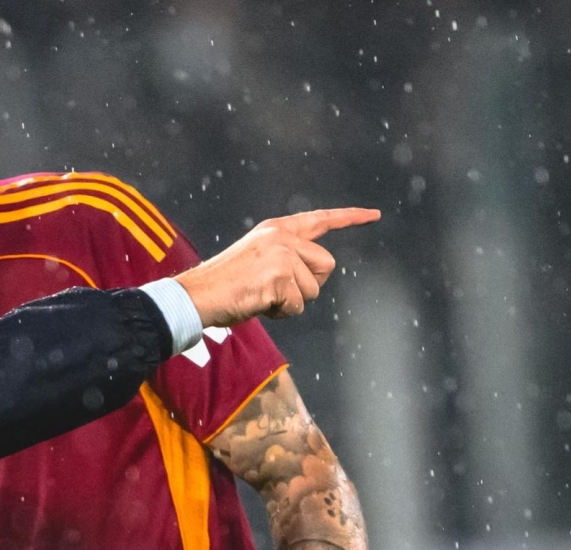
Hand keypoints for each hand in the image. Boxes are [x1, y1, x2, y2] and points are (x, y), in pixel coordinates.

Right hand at [175, 208, 381, 326]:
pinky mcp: (280, 276)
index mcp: (276, 229)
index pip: (320, 220)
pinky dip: (280, 313)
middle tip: (274, 290)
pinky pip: (297, 306)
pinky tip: (257, 303)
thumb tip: (315, 276)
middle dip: (307, 285)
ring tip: (260, 296)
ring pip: (313, 290)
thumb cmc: (224, 285)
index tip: (373, 214)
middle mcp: (282, 237)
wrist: (197, 295)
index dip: (350, 217)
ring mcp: (282, 255)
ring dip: (290, 302)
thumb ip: (287, 259)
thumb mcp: (258, 260)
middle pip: (326, 266)